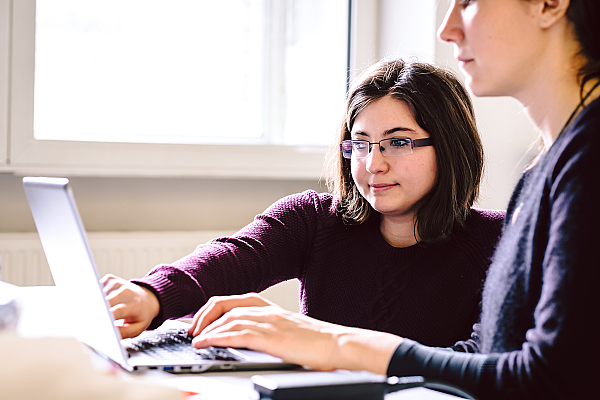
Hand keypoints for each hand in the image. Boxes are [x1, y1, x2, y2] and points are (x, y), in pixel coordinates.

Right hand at [100, 274, 159, 337]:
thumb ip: (123, 333)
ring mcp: (117, 283)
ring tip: (103, 311)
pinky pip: (97, 287)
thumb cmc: (141, 314)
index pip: (115, 311)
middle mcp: (125, 292)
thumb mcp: (137, 328)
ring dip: (96, 304)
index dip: (104, 318)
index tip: (95, 324)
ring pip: (97, 295)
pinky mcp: (110, 279)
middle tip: (89, 321)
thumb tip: (107, 334)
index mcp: (133, 305)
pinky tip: (104, 301)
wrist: (148, 298)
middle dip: (95, 311)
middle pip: (103, 301)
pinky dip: (97, 295)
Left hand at [192, 305, 402, 374]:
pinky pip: (238, 333)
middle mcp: (267, 311)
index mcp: (270, 308)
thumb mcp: (288, 330)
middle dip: (204, 317)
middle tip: (193, 331)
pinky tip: (207, 343)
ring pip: (228, 318)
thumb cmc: (316, 341)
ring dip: (207, 328)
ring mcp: (269, 322)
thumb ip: (268, 330)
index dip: (212, 310)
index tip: (200, 322)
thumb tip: (246, 340)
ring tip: (195, 339)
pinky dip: (217, 337)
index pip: (233, 301)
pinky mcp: (272, 337)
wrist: (338, 344)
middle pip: (225, 304)